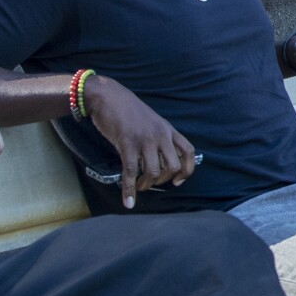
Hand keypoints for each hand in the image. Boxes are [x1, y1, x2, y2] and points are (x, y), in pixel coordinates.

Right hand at [86, 76, 196, 207]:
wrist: (107, 95)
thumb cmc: (126, 109)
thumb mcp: (150, 120)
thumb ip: (158, 136)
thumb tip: (159, 158)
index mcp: (167, 129)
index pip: (188, 151)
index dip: (187, 170)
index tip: (178, 181)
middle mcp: (160, 135)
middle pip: (173, 166)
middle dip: (164, 180)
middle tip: (153, 183)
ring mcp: (144, 139)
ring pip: (153, 172)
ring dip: (146, 185)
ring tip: (139, 187)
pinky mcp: (127, 143)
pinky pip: (131, 172)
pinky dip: (130, 189)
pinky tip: (128, 200)